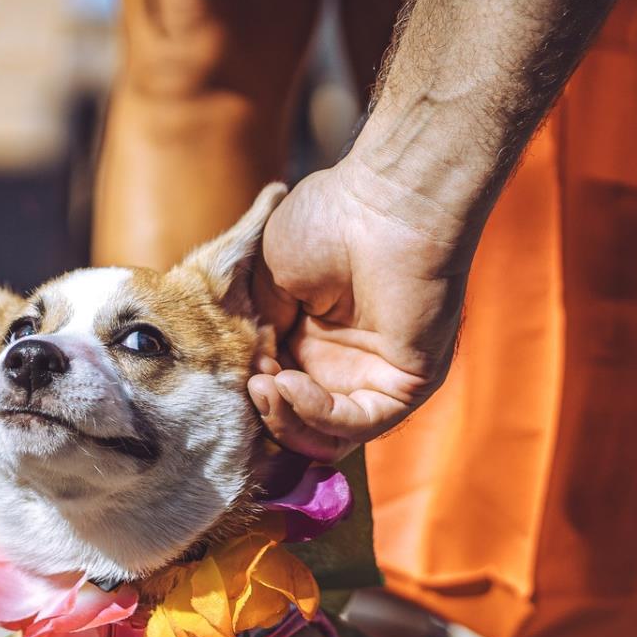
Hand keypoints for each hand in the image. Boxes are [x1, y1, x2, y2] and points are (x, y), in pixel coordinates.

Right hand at [250, 160, 475, 460]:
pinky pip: (359, 423)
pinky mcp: (406, 384)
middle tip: (250, 384)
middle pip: (300, 423)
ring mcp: (376, 376)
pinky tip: (290, 384)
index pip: (279, 391)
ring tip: (266, 386)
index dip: (252, 390)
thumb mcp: (269, 278)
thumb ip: (260, 328)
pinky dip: (319, 414)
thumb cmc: (330, 219)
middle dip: (266, 413)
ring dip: (287, 421)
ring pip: (327, 435)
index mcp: (314, 337)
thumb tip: (256, 370)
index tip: (230, 368)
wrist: (385, 201)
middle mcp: (346, 363)